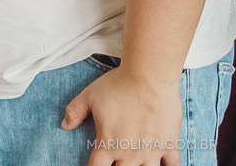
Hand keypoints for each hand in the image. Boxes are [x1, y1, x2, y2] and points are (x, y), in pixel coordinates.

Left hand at [62, 65, 182, 165]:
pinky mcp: (170, 146)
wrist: (149, 77)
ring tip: (137, 163)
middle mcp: (129, 154)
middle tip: (117, 161)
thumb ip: (74, 112)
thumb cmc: (118, 85)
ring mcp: (151, 152)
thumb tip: (65, 125)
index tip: (95, 165)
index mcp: (107, 144)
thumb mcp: (88, 96)